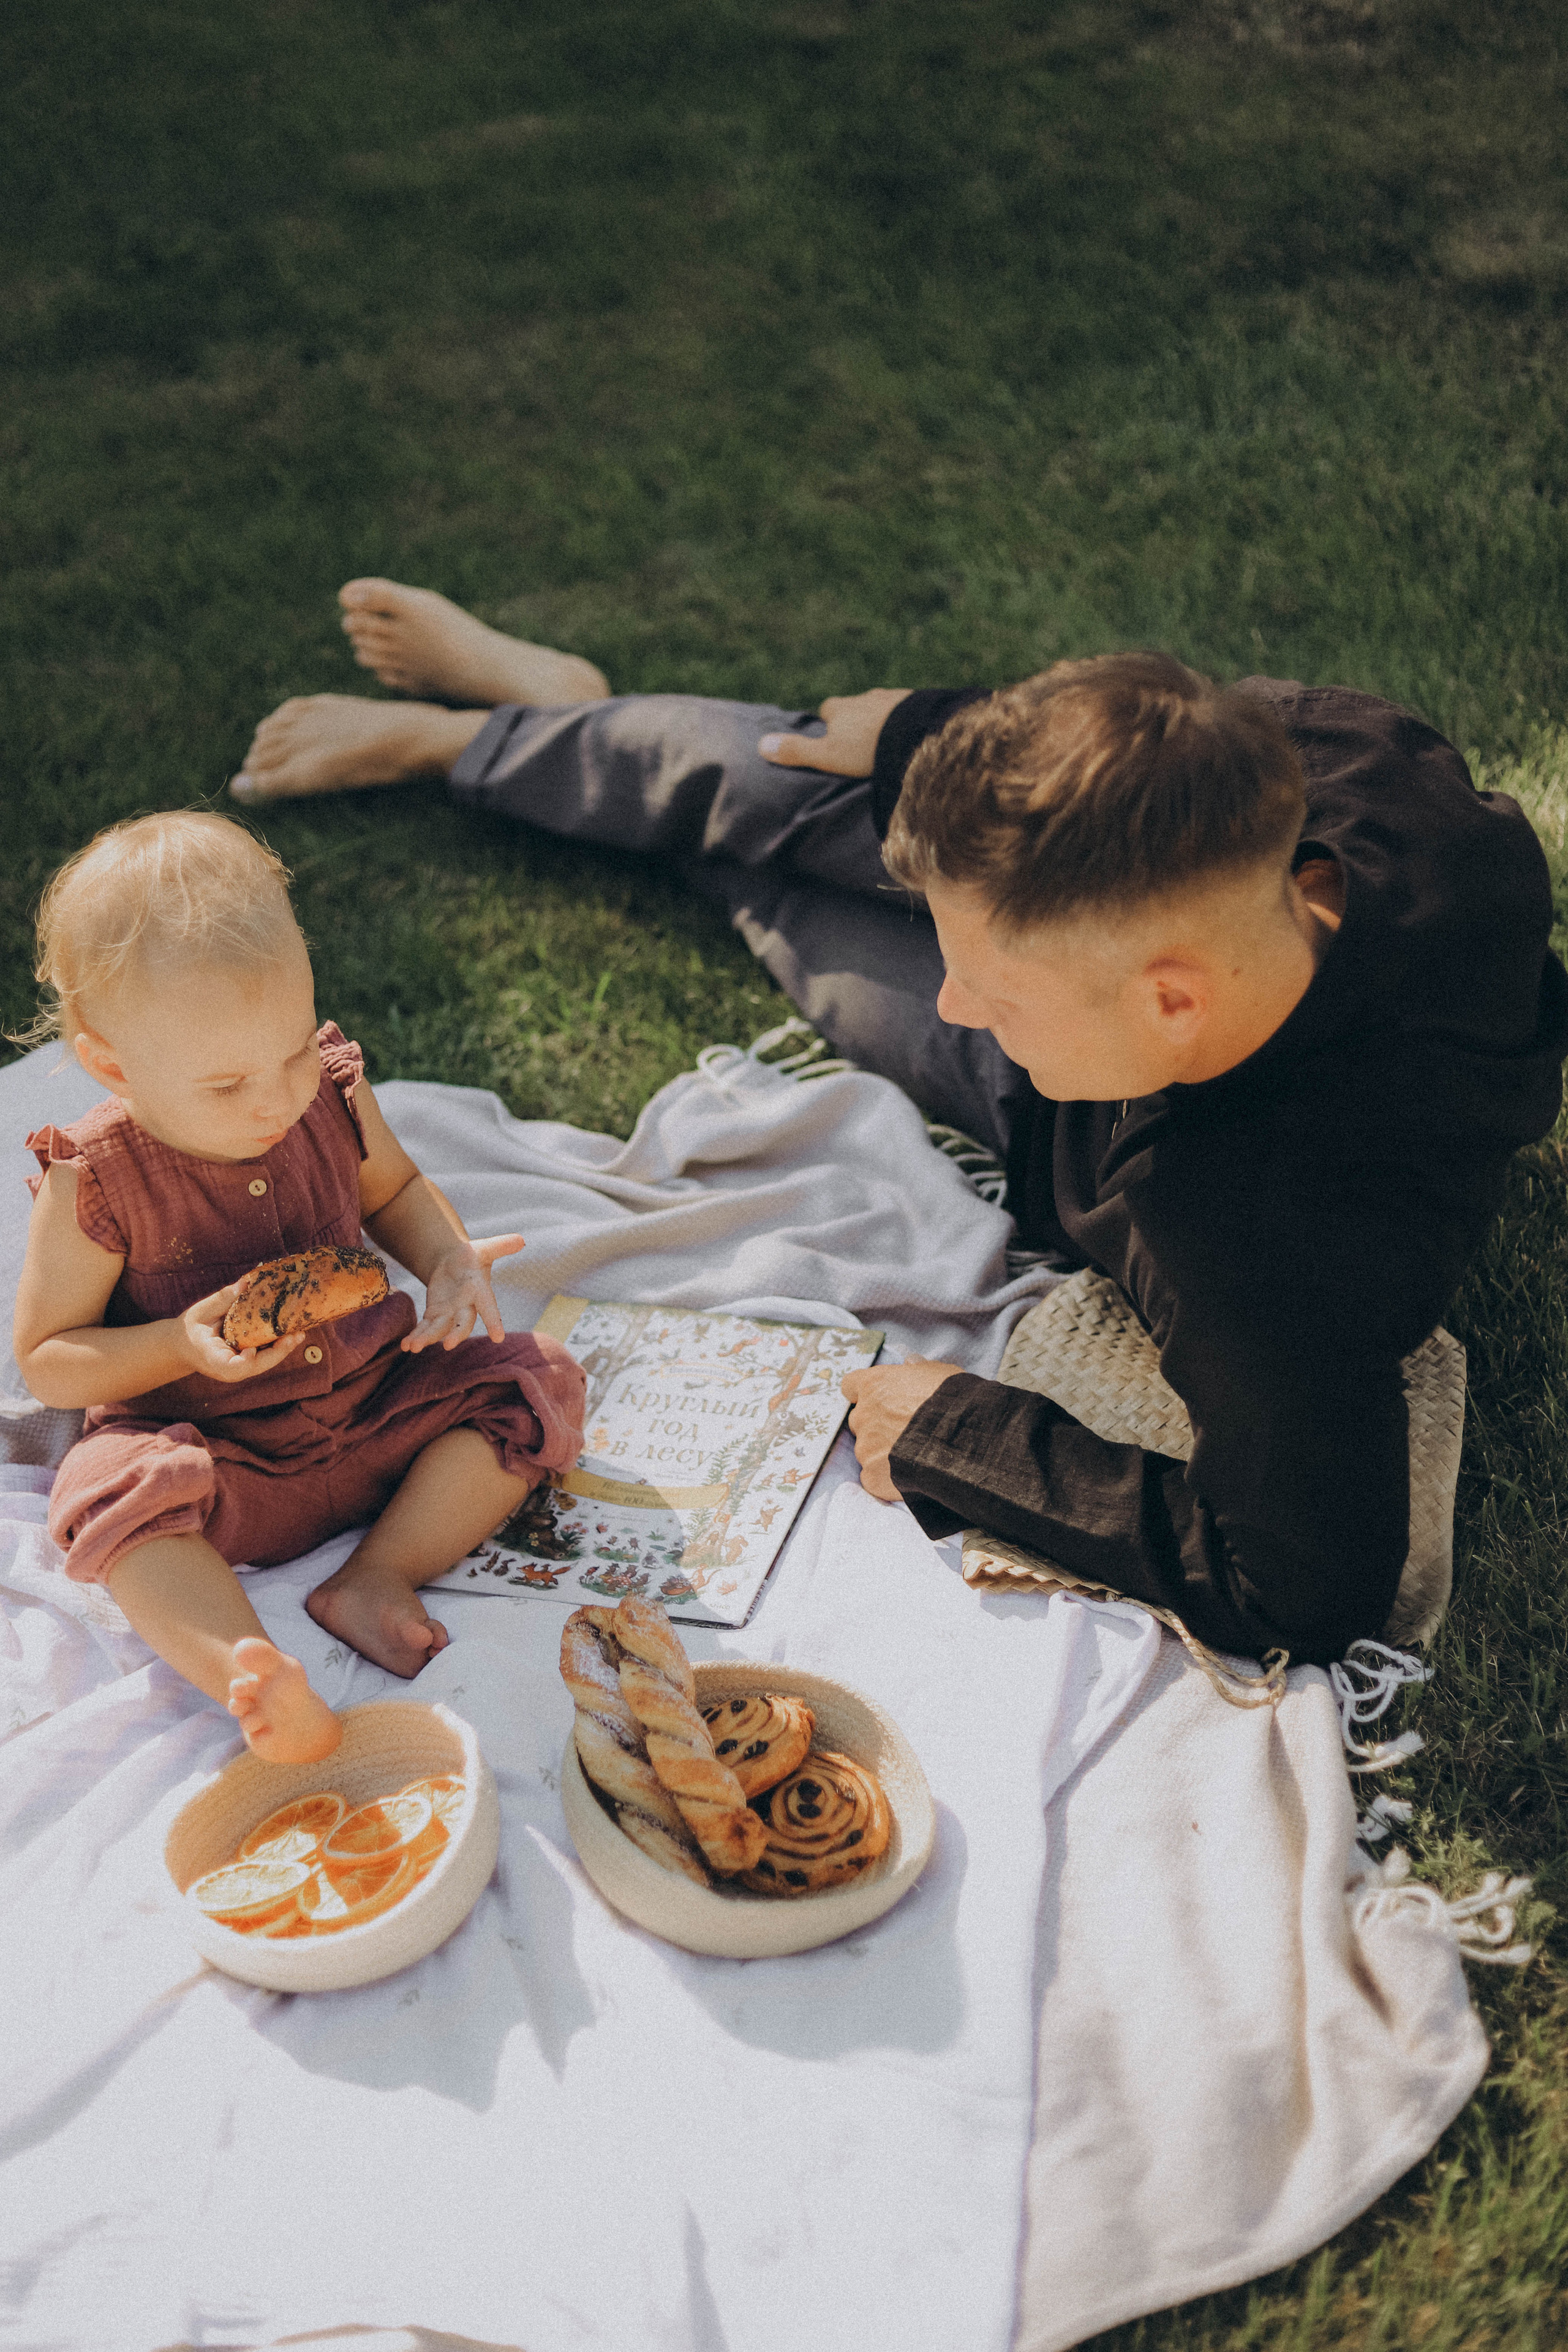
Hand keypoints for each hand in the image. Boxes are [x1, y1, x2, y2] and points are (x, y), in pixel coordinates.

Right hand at [178, 1286, 303, 1381]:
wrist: (182, 1346)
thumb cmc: (190, 1329)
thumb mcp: (200, 1312)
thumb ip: (222, 1299)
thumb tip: (245, 1283)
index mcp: (214, 1360)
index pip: (234, 1367)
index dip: (248, 1360)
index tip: (252, 1349)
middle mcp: (230, 1369)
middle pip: (258, 1365)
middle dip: (279, 1351)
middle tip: (296, 1334)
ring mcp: (239, 1368)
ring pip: (265, 1362)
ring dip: (283, 1348)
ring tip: (300, 1332)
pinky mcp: (246, 1362)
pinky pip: (264, 1355)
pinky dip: (278, 1344)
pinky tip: (291, 1331)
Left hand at [403, 1235, 523, 1352]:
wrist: (453, 1264)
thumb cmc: (471, 1257)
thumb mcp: (484, 1248)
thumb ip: (501, 1245)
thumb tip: (521, 1240)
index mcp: (479, 1290)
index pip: (488, 1306)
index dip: (493, 1321)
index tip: (498, 1338)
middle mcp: (465, 1306)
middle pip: (463, 1323)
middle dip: (456, 1334)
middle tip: (448, 1345)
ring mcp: (449, 1313)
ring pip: (439, 1329)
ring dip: (427, 1338)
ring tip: (413, 1347)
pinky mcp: (433, 1314)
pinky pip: (424, 1327)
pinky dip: (415, 1336)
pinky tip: (405, 1346)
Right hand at [759, 688, 912, 777]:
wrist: (914, 735)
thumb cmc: (866, 748)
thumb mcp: (826, 755)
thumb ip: (796, 751)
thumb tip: (761, 746)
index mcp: (840, 708)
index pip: (828, 710)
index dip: (828, 724)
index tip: (832, 739)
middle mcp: (863, 697)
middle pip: (854, 708)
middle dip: (855, 721)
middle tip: (860, 745)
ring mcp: (891, 698)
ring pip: (880, 709)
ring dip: (880, 721)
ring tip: (885, 742)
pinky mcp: (915, 704)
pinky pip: (905, 711)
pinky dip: (903, 721)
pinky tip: (907, 737)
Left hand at [840, 1358, 961, 1500]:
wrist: (962, 1442)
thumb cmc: (953, 1402)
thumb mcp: (940, 1374)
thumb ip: (919, 1369)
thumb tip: (911, 1362)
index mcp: (874, 1385)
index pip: (851, 1385)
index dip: (863, 1393)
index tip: (877, 1400)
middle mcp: (863, 1414)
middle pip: (860, 1420)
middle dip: (877, 1426)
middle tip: (905, 1433)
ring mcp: (865, 1447)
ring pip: (867, 1451)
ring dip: (883, 1454)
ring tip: (913, 1457)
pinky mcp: (872, 1475)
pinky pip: (873, 1477)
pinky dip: (886, 1479)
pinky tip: (909, 1476)